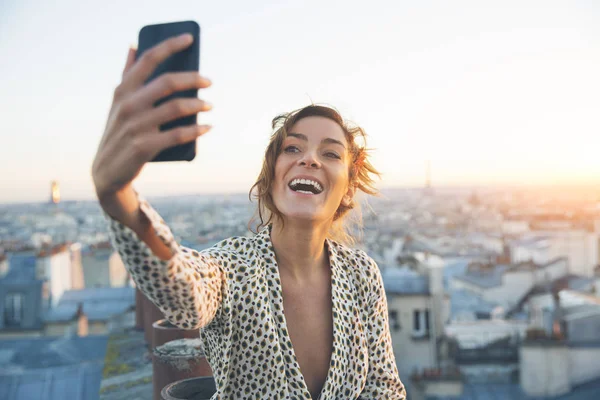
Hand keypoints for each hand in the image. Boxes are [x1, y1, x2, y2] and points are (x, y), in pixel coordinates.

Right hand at [92, 33, 211, 200]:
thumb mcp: (118, 102)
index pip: (148, 59)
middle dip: (193, 79)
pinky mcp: (144, 147)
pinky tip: (207, 127)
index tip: (189, 38)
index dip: (169, 45)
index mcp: (123, 90)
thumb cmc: (119, 131)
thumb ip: (127, 74)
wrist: (106, 171)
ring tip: (209, 105)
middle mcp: (128, 105)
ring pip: (176, 108)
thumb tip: (133, 46)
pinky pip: (178, 135)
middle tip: (208, 82)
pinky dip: (196, 130)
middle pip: (167, 82)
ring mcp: (136, 126)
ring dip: (198, 105)